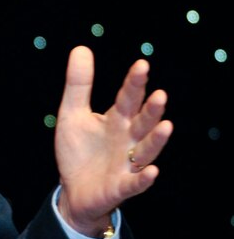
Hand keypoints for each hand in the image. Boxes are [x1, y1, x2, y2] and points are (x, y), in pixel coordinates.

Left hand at [53, 46, 171, 236]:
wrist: (73, 189)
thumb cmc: (78, 150)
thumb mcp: (72, 114)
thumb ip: (79, 84)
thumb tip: (82, 48)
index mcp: (116, 121)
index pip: (127, 99)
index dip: (134, 83)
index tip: (142, 65)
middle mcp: (127, 140)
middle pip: (142, 123)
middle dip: (151, 111)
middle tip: (159, 94)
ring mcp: (127, 164)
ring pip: (145, 151)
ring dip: (156, 140)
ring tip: (166, 125)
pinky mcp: (120, 186)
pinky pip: (134, 183)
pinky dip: (144, 178)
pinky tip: (152, 171)